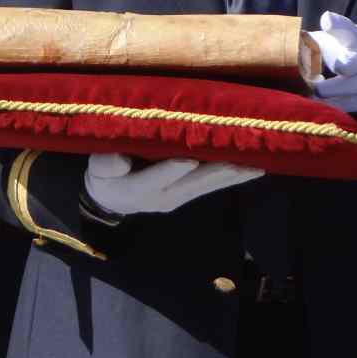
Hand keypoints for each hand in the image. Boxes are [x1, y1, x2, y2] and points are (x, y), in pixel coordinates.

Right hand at [83, 153, 262, 215]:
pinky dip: (231, 176)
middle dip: (219, 171)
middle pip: (194, 183)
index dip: (172, 168)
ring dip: (233, 175)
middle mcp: (164, 197)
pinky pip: (211, 185)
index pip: (156, 177)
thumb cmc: (103, 177)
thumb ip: (107, 164)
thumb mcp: (97, 170)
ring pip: (208, 185)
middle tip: (245, 161)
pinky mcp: (187, 194)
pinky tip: (252, 168)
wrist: (108, 199)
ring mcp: (178, 198)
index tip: (190, 158)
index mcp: (137, 189)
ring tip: (259, 166)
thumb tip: (120, 159)